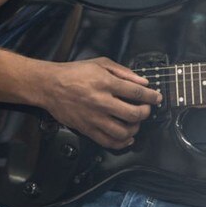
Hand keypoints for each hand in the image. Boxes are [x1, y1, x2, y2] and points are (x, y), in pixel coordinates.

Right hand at [36, 57, 162, 148]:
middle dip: (145, 112)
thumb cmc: (73, 73)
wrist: (48, 85)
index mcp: (105, 83)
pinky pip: (108, 141)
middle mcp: (100, 101)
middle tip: (145, 109)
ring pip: (123, 131)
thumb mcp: (99, 64)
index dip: (151, 96)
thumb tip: (142, 82)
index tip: (156, 98)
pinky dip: (121, 142)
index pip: (136, 92)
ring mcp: (93, 117)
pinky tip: (126, 137)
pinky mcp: (86, 128)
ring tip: (135, 123)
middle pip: (133, 113)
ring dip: (135, 128)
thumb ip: (123, 72)